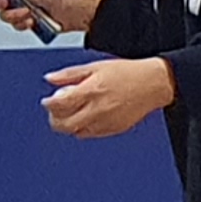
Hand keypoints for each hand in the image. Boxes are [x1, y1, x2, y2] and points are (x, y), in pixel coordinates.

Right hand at [0, 0, 97, 40]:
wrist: (71, 11)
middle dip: (2, 5)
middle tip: (9, 4)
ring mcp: (22, 5)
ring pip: (4, 15)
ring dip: (15, 16)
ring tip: (28, 13)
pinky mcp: (27, 19)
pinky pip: (15, 25)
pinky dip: (23, 24)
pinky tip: (33, 20)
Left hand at [43, 57, 175, 139]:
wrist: (153, 84)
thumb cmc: (127, 73)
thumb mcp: (94, 66)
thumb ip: (69, 74)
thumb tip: (50, 78)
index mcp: (90, 91)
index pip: (59, 105)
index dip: (48, 104)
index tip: (47, 101)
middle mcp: (97, 110)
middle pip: (64, 125)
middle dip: (55, 119)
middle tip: (55, 111)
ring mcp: (105, 122)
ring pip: (76, 132)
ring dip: (68, 125)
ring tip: (71, 113)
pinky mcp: (113, 130)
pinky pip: (90, 134)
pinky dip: (82, 128)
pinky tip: (86, 117)